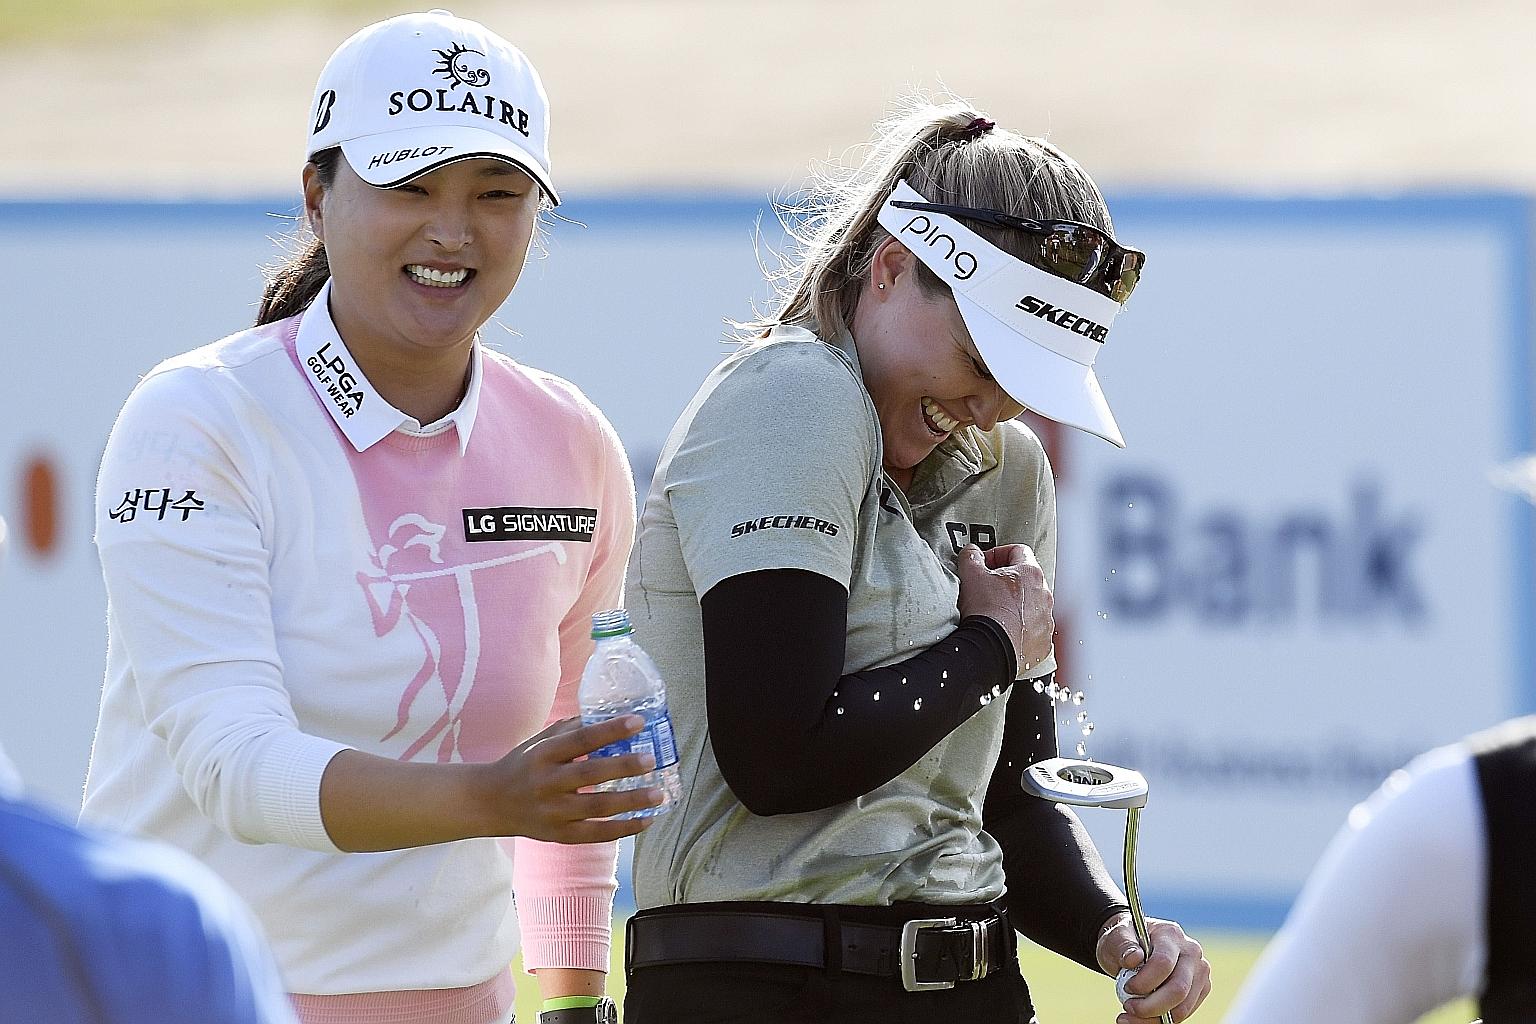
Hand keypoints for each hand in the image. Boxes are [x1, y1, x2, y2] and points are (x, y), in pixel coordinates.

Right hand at [479, 716, 663, 842]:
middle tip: (652, 760)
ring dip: (631, 801)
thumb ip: (571, 729)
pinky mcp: (559, 835)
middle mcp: (547, 783)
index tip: (639, 722)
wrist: (490, 803)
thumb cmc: (522, 765)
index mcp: (544, 754)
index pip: (581, 739)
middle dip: (624, 766)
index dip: (611, 730)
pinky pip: (596, 834)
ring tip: (658, 793)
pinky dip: (623, 829)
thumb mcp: (540, 741)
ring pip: (597, 807)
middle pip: (590, 774)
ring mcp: (553, 812)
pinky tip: (646, 820)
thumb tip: (610, 715)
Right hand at [955, 543, 1053, 671]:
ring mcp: (1046, 620)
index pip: (1018, 551)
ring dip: (1016, 605)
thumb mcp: (970, 575)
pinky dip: (1021, 628)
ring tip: (995, 613)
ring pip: (1032, 605)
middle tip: (988, 588)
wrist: (991, 649)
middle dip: (1008, 581)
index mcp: (1030, 573)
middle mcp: (1044, 595)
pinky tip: (1004, 631)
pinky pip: (1034, 629)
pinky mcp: (1043, 641)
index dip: (998, 554)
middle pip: (1027, 579)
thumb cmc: (985, 611)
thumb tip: (971, 553)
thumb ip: (971, 557)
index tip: (986, 564)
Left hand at [1095, 912, 1211, 1022]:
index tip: (1127, 987)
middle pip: (1178, 989)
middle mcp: (1191, 952)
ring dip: (1155, 1018)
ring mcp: (1199, 972)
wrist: (1135, 950)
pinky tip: (1142, 1019)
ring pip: (1183, 1007)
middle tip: (1128, 1008)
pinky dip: (1161, 1021)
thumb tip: (1133, 958)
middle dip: (1151, 1006)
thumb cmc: (1125, 943)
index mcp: (1170, 934)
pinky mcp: (1199, 990)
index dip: (1144, 982)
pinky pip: (1183, 1013)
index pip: (1163, 963)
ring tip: (1130, 1016)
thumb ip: (1122, 946)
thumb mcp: (1115, 938)